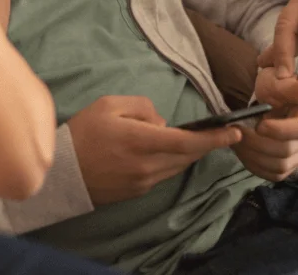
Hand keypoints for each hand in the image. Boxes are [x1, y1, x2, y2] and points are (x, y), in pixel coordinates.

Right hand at [67, 95, 241, 204]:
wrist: (62, 172)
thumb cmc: (83, 132)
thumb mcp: (109, 105)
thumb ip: (142, 107)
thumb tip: (162, 122)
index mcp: (141, 141)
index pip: (187, 141)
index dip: (215, 138)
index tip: (235, 131)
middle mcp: (147, 165)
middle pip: (189, 155)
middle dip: (209, 144)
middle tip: (225, 132)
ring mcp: (144, 181)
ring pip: (179, 166)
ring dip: (191, 152)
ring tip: (197, 138)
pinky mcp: (138, 191)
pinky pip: (164, 174)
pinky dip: (173, 161)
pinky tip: (169, 150)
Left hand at [232, 71, 297, 180]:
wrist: (272, 96)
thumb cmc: (275, 83)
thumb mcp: (278, 76)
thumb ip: (289, 81)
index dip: (280, 130)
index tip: (258, 125)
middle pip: (287, 151)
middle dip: (258, 143)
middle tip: (236, 132)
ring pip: (279, 166)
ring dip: (253, 156)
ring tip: (235, 140)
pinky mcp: (290, 164)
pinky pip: (274, 175)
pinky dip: (255, 165)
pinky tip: (243, 151)